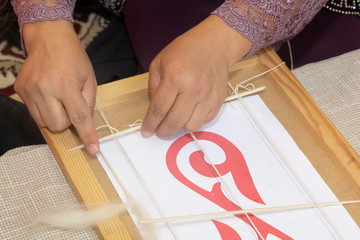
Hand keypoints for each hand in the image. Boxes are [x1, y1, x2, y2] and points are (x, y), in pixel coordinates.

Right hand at [15, 20, 98, 153]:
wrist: (48, 38)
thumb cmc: (73, 57)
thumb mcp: (90, 78)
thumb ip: (89, 103)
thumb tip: (85, 123)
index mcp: (66, 85)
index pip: (78, 117)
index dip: (87, 135)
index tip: (93, 149)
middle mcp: (45, 89)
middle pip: (58, 125)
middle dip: (68, 120)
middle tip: (71, 104)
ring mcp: (30, 90)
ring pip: (44, 123)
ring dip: (56, 116)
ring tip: (59, 97)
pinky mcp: (21, 90)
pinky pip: (34, 113)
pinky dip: (45, 110)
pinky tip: (48, 94)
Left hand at [141, 15, 251, 136]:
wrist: (215, 44)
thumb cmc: (186, 50)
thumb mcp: (159, 62)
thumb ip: (153, 87)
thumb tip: (154, 110)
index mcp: (174, 78)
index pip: (159, 109)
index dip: (150, 124)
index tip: (145, 132)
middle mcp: (192, 89)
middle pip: (174, 122)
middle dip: (163, 131)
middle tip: (158, 130)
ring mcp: (207, 96)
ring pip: (191, 126)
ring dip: (181, 126)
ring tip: (176, 117)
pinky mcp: (218, 100)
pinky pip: (205, 121)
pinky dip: (195, 120)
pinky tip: (190, 111)